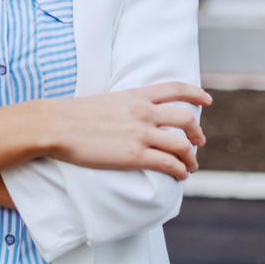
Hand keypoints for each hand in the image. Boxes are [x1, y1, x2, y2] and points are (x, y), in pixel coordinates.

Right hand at [45, 82, 210, 180]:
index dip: (195, 93)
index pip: (174, 88)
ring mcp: (139, 133)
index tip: (207, 99)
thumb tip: (135, 116)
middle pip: (185, 119)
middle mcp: (142, 112)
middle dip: (197, 132)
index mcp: (135, 95)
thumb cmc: (74, 114)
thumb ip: (126, 106)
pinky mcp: (134, 155)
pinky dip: (180, 171)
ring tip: (190, 166)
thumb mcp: (106, 100)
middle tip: (199, 142)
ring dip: (191, 158)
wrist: (56, 125)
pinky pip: (168, 164)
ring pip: (181, 144)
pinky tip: (180, 175)